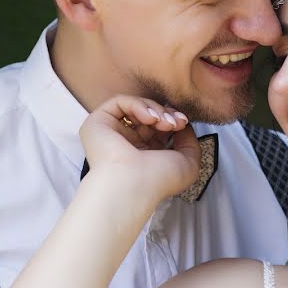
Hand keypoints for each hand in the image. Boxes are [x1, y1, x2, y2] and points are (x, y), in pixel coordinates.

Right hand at [79, 96, 201, 199]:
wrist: (132, 185)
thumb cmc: (159, 180)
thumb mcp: (188, 162)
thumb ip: (190, 141)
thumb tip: (183, 124)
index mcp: (145, 153)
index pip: (159, 126)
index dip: (173, 118)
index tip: (183, 122)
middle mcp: (127, 142)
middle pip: (149, 114)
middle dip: (166, 113)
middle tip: (175, 123)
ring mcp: (112, 132)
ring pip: (136, 106)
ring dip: (155, 109)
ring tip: (164, 123)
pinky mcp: (98, 123)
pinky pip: (119, 102)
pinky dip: (138, 104)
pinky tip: (149, 118)